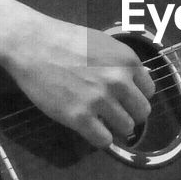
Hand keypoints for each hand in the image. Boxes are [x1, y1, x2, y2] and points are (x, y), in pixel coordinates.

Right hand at [0, 15, 154, 148]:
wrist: (31, 43)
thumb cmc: (65, 39)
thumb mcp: (103, 43)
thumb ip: (122, 63)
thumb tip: (139, 79)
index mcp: (128, 60)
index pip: (149, 91)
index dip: (136, 96)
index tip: (124, 99)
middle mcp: (119, 81)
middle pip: (142, 112)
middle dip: (129, 114)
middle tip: (113, 112)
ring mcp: (100, 100)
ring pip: (125, 128)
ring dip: (115, 127)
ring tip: (100, 120)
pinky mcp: (79, 117)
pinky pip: (104, 140)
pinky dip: (100, 139)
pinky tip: (90, 129)